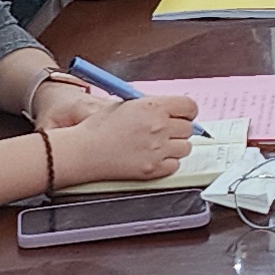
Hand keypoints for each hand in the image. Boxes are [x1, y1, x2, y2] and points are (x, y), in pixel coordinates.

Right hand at [48, 93, 193, 187]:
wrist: (84, 151)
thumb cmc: (100, 127)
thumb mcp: (127, 105)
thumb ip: (152, 106)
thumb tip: (172, 110)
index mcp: (153, 106)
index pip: (190, 106)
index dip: (187, 111)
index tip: (184, 115)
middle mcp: (159, 126)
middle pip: (189, 128)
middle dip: (179, 129)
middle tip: (165, 132)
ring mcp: (158, 149)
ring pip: (185, 148)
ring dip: (175, 146)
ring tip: (157, 146)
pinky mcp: (154, 169)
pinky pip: (175, 165)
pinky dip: (167, 162)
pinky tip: (152, 157)